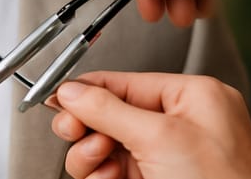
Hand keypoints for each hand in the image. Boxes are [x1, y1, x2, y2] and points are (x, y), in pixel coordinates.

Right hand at [50, 71, 250, 178]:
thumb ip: (109, 109)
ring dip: (90, 152)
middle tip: (72, 130)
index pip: (126, 82)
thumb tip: (72, 91)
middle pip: (111, 112)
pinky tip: (106, 177)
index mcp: (193, 98)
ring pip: (107, 143)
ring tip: (97, 161)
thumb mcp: (159, 138)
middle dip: (88, 123)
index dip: (88, 89)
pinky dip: (100, 173)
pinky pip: (112, 168)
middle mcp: (181, 124)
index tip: (57, 96)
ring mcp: (167, 156)